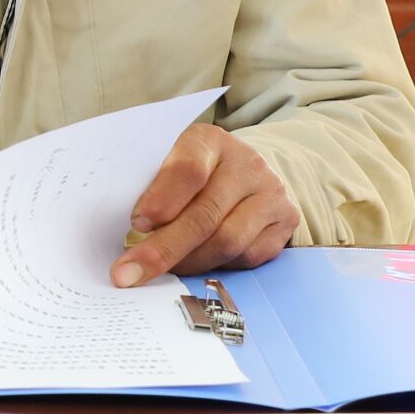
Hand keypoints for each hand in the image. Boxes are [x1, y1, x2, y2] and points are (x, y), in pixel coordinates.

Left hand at [111, 125, 295, 288]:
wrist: (245, 170)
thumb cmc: (193, 170)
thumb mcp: (168, 161)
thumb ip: (150, 185)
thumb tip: (130, 229)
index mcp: (209, 141)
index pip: (188, 169)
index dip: (161, 200)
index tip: (137, 223)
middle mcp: (247, 163)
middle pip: (205, 215)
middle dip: (164, 250)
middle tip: (130, 272)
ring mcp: (271, 191)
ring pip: (226, 242)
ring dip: (188, 263)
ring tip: (162, 270)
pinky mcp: (285, 220)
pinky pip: (246, 256)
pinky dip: (215, 266)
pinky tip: (194, 264)